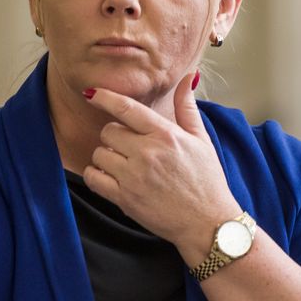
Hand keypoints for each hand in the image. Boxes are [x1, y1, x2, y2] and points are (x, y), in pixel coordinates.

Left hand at [82, 73, 239, 258]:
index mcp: (165, 135)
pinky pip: (94, 178)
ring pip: (99, 154)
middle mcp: (147, 153)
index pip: (126, 108)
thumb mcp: (202, 140)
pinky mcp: (125, 199)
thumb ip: (188, 108)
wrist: (207, 223)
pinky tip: (111, 178)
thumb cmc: (207, 181)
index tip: (92, 93)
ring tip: (124, 165)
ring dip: (106, 157)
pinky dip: (97, 176)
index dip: (105, 97)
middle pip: (109, 132)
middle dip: (115, 137)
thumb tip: (190, 77)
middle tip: (130, 148)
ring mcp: (134, 177)